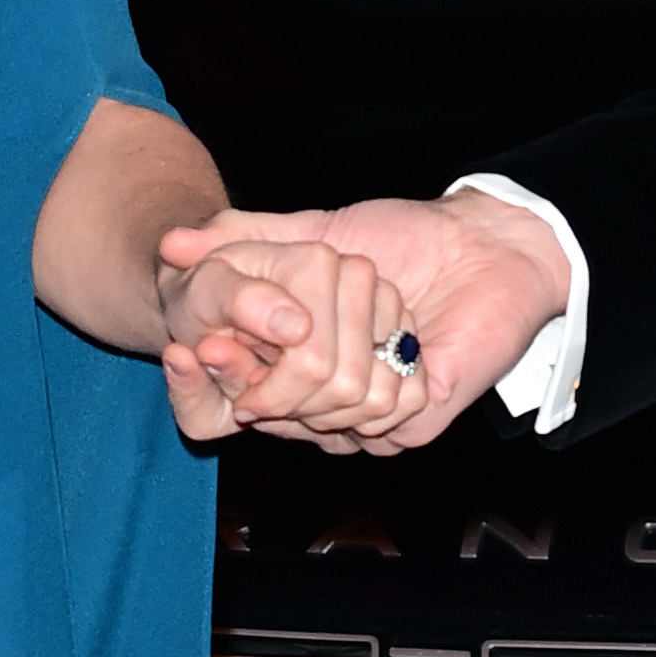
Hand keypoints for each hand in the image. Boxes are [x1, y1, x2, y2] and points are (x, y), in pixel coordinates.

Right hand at [158, 189, 571, 453]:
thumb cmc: (403, 237)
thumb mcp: (308, 234)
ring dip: (347, 350)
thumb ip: (242, 241)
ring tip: (373, 302)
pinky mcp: (416, 422)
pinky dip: (389, 364)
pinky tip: (407, 328)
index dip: (221, 370)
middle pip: (276, 414)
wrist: (484, 246)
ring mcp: (372, 421)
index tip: (205, 340)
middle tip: (299, 311)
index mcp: (298, 372)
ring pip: (329, 416)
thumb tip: (171, 246)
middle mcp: (329, 406)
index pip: (238, 397)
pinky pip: (381, 413)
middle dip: (281, 359)